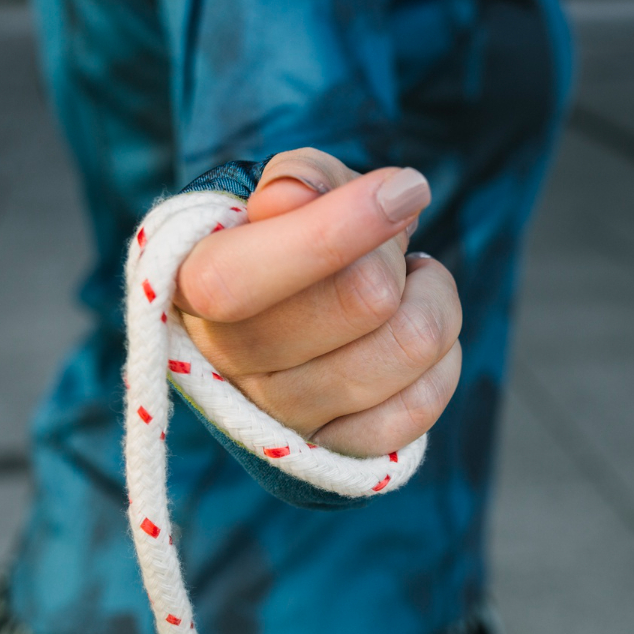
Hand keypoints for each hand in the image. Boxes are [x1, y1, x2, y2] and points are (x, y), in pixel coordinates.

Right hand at [174, 149, 461, 457]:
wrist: (295, 309)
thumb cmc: (291, 238)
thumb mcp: (291, 190)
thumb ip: (298, 180)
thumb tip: (294, 198)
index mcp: (191, 288)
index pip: (243, 278)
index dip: (332, 233)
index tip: (405, 188)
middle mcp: (227, 362)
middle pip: (363, 300)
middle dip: (396, 254)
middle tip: (389, 245)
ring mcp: (282, 417)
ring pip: (409, 347)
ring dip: (435, 300)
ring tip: (413, 285)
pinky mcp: (336, 453)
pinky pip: (421, 406)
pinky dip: (442, 361)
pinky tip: (417, 338)